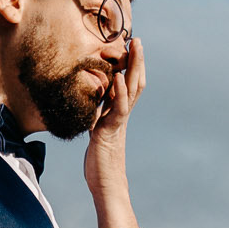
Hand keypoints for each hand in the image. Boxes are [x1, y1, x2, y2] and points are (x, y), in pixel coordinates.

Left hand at [84, 36, 143, 227]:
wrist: (106, 187)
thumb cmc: (100, 165)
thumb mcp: (96, 136)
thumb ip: (96, 121)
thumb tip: (91, 112)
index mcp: (117, 116)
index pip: (128, 86)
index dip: (131, 68)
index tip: (130, 48)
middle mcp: (121, 116)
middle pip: (134, 83)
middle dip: (136, 61)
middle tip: (137, 40)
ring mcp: (118, 123)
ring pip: (131, 91)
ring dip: (132, 68)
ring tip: (133, 48)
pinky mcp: (110, 132)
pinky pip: (118, 109)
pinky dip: (118, 92)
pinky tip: (118, 77)